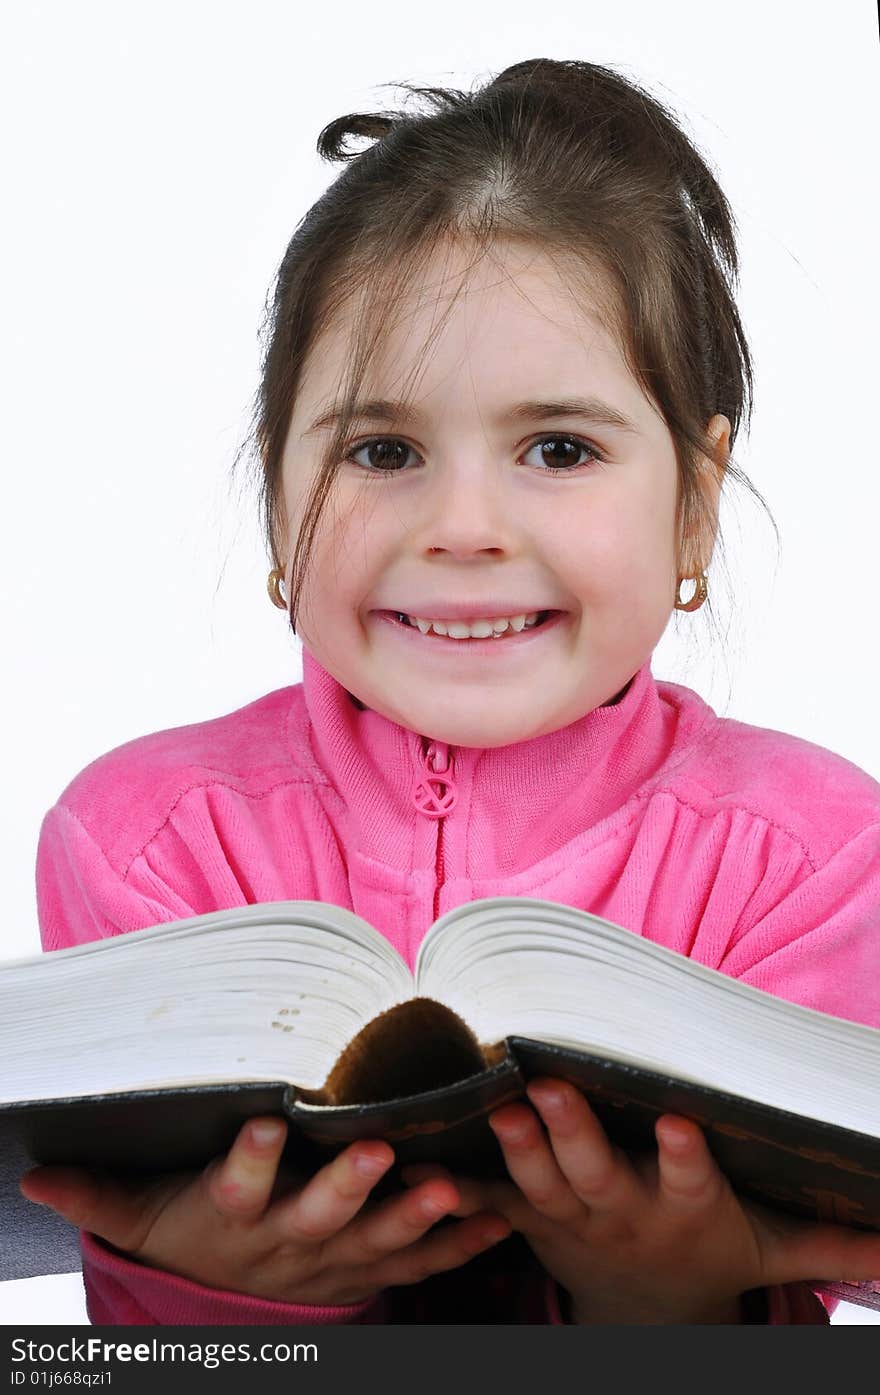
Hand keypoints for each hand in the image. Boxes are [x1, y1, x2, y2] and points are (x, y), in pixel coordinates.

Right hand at [19, 1116, 510, 1306]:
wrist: (233, 1300)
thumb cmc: (189, 1234)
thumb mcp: (139, 1217)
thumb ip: (97, 1192)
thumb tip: (34, 1172)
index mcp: (233, 1219)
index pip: (234, 1191)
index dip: (245, 1162)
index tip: (259, 1122)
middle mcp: (286, 1243)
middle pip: (316, 1217)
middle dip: (347, 1188)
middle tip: (377, 1150)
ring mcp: (335, 1261)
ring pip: (378, 1242)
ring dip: (415, 1217)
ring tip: (450, 1187)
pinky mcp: (372, 1269)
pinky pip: (420, 1262)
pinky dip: (459, 1243)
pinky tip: (498, 1215)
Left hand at [402, 1079, 879, 1323]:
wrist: (644, 1309)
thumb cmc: (712, 1253)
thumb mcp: (770, 1248)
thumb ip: (827, 1240)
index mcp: (682, 1209)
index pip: (688, 1180)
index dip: (682, 1155)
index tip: (676, 1119)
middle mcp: (622, 1211)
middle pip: (595, 1173)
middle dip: (572, 1133)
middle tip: (549, 1088)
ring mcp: (568, 1217)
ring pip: (536, 1180)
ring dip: (512, 1145)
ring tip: (490, 1101)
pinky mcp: (528, 1218)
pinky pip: (487, 1203)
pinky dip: (453, 1184)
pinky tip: (416, 1149)